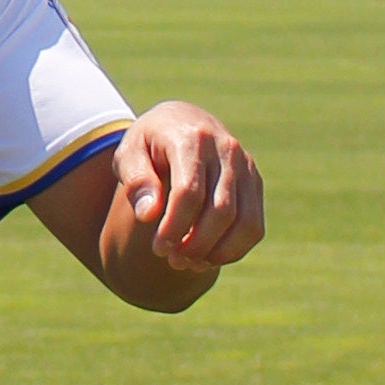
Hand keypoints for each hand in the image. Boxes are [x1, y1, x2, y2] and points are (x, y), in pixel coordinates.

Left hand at [114, 101, 263, 279]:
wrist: (182, 121)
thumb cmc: (150, 143)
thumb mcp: (130, 153)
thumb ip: (136, 180)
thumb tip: (148, 214)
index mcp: (191, 138)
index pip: (189, 191)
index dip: (174, 226)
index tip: (158, 248)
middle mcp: (225, 149)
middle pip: (220, 210)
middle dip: (196, 244)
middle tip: (172, 259)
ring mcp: (245, 166)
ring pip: (244, 221)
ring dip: (217, 252)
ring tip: (189, 263)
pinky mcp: (254, 181)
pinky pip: (253, 225)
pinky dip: (234, 249)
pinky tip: (208, 257)